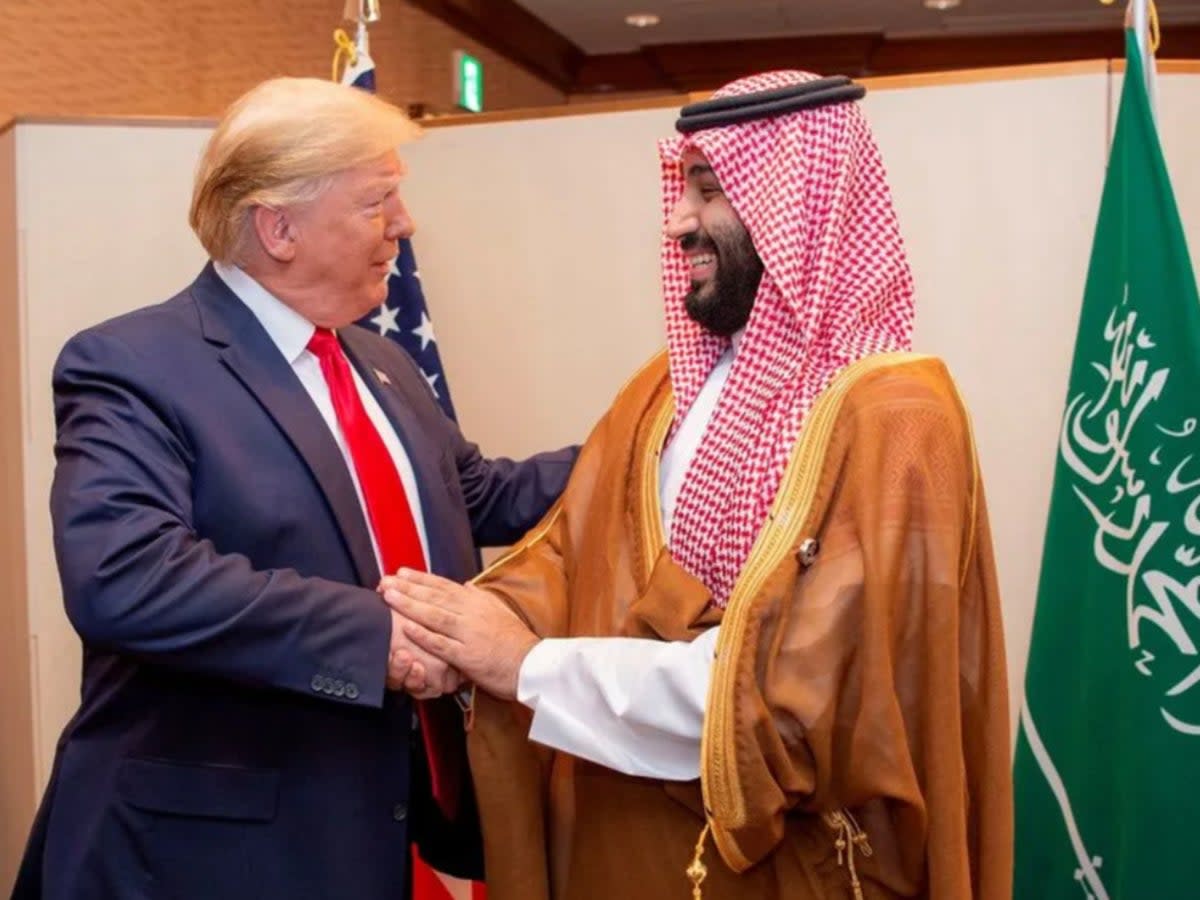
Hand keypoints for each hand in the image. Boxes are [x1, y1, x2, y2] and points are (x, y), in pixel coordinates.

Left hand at [381, 569, 537, 700]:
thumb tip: (465, 585)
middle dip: (407, 588)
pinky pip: (442, 644)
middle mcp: (472, 613)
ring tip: (389, 597)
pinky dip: (424, 635)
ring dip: (410, 605)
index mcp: (477, 601)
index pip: (444, 586)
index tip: (400, 573)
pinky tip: (407, 628)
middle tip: (384, 581)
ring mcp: (469, 634)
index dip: (420, 579)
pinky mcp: (468, 656)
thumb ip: (479, 597)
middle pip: (434, 597)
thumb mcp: (499, 610)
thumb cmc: (515, 640)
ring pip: (434, 616)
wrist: (532, 665)